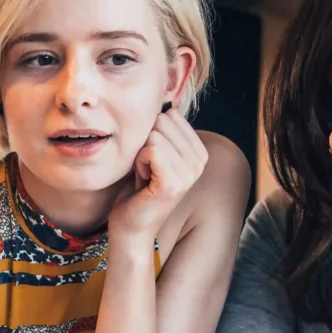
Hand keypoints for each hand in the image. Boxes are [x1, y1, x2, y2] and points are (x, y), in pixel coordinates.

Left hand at [106, 104, 207, 250]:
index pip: (171, 116)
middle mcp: (200, 162)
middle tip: (146, 170)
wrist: (130, 227)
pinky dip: (138, 163)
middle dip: (145, 143)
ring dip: (139, 155)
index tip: (152, 162)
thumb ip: (164, 131)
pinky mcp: (173, 183)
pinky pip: (150, 150)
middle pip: (162, 122)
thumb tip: (171, 105)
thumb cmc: (136, 189)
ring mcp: (189, 173)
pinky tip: (142, 182)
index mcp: (199, 152)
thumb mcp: (153, 153)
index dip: (152, 136)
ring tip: (144, 177)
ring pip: (154, 135)